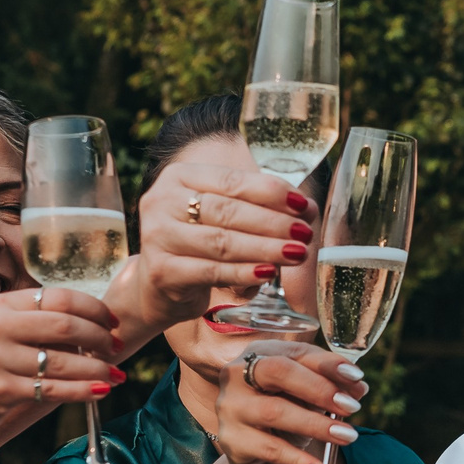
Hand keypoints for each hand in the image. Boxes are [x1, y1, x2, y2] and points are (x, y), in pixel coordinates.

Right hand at [0, 285, 120, 462]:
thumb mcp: (0, 330)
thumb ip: (38, 323)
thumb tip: (95, 327)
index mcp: (1, 306)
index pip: (58, 297)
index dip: (93, 308)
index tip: (112, 321)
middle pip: (65, 326)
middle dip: (100, 337)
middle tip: (116, 347)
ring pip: (63, 362)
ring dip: (98, 369)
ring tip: (116, 374)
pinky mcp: (0, 391)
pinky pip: (53, 390)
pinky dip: (83, 391)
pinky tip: (100, 391)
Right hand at [113, 157, 315, 331]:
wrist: (158, 286)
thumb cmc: (198, 244)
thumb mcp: (220, 217)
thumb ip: (255, 207)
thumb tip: (306, 208)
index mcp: (178, 176)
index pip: (231, 180)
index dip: (270, 192)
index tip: (302, 204)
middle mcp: (161, 201)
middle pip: (227, 211)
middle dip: (272, 222)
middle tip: (305, 232)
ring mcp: (157, 236)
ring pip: (221, 242)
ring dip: (265, 248)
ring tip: (296, 253)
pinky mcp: (161, 271)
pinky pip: (212, 271)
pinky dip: (244, 273)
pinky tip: (268, 274)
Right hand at [218, 342, 365, 463]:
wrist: (257, 459)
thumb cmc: (285, 417)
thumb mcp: (307, 398)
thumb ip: (329, 387)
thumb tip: (359, 387)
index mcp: (259, 354)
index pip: (296, 352)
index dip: (329, 364)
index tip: (358, 378)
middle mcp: (236, 375)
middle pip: (279, 371)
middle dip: (320, 388)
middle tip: (351, 406)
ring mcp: (230, 407)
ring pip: (275, 411)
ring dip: (316, 424)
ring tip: (347, 436)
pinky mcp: (231, 440)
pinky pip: (270, 449)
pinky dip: (299, 460)